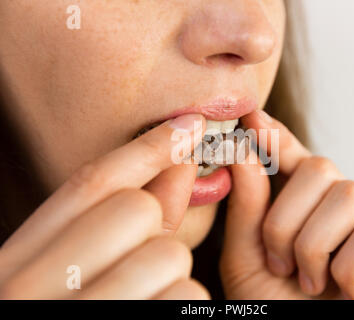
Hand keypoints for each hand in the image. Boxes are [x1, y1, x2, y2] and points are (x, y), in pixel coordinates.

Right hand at [0, 114, 209, 299]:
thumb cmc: (65, 312)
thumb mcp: (69, 276)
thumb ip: (117, 223)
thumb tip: (179, 167)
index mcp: (15, 264)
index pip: (89, 183)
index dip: (146, 149)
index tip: (189, 126)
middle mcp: (30, 289)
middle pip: (135, 210)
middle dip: (157, 229)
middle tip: (139, 264)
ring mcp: (77, 315)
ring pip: (168, 256)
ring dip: (173, 279)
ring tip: (143, 304)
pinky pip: (185, 299)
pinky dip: (184, 309)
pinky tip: (157, 319)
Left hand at [220, 110, 353, 299]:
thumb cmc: (280, 311)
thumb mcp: (248, 260)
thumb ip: (247, 208)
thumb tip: (245, 150)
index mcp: (307, 212)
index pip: (296, 159)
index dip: (276, 137)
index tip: (252, 117)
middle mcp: (345, 214)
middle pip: (321, 167)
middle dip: (284, 216)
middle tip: (279, 262)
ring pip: (347, 194)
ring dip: (312, 245)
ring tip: (310, 282)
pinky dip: (346, 269)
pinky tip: (347, 294)